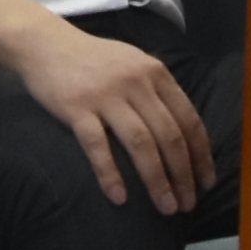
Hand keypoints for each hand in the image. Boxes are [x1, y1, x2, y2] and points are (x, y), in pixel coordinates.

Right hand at [12, 21, 213, 213]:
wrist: (44, 42)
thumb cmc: (93, 59)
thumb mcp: (134, 64)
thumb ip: (158, 91)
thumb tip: (184, 132)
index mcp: (155, 73)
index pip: (189, 119)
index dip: (201, 155)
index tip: (206, 182)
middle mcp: (135, 83)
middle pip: (169, 135)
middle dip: (183, 175)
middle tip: (188, 205)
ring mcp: (105, 95)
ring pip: (141, 144)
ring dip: (157, 180)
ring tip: (166, 207)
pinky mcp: (76, 107)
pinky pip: (97, 146)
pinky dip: (110, 174)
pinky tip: (119, 198)